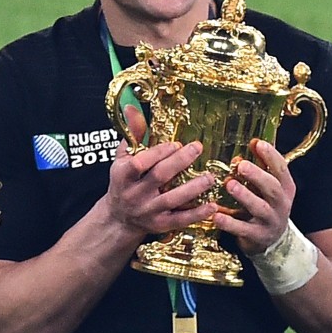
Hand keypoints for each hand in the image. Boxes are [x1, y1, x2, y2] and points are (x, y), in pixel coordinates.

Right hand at [104, 105, 216, 235]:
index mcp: (123, 175)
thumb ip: (132, 134)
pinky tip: (213, 206)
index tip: (176, 143)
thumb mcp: (122, 158)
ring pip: (172, 199)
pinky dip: (197, 214)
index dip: (158, 152)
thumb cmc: (123, 182)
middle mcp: (135, 194)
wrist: (119, 218)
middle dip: (179, 162)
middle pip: (159, 177)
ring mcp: (148, 211)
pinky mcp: (160, 225)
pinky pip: (180, 220)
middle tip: (198, 147)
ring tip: (210, 177)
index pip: (140, 162)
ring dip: (193, 188)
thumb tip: (132, 107)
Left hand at [214, 139, 295, 254]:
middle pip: (272, 188)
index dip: (271, 155)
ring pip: (259, 208)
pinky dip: (229, 223)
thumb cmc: (267, 205)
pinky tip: (216, 215)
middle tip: (241, 165)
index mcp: (285, 188)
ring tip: (229, 184)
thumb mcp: (268, 186)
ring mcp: (270, 222)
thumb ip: (262, 166)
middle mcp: (281, 204)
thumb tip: (253, 143)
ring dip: (244, 196)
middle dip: (257, 175)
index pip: (281, 169)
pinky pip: (243, 229)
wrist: (273, 241)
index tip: (258, 143)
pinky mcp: (257, 237)